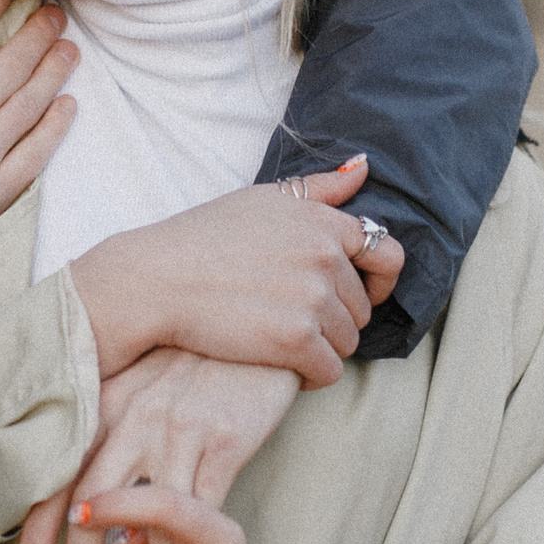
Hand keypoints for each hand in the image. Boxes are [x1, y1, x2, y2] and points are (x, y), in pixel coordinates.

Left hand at [13, 348, 300, 543]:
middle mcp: (135, 417)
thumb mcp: (138, 391)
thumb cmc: (191, 368)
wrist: (255, 333)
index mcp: (106, 404)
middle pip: (92, 500)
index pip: (59, 474)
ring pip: (146, 513)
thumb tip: (92, 512)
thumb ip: (109, 442)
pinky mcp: (226, 440)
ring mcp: (181, 429)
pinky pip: (199, 505)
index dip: (41, 529)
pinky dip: (182, 540)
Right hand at [67, 157, 405, 388]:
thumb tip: (364, 167)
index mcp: (323, 222)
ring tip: (282, 339)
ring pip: (348, 342)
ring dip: (322, 348)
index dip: (377, 281)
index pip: (387, 256)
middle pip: (362, 307)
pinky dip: (311, 375)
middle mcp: (326, 256)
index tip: (356, 293)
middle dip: (336, 317)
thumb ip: (319, 188)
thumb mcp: (262, 199)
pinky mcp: (297, 339)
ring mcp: (314, 299)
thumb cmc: (202, 237)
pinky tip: (285, 366)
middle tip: (292, 317)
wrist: (156, 279)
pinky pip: (329, 372)